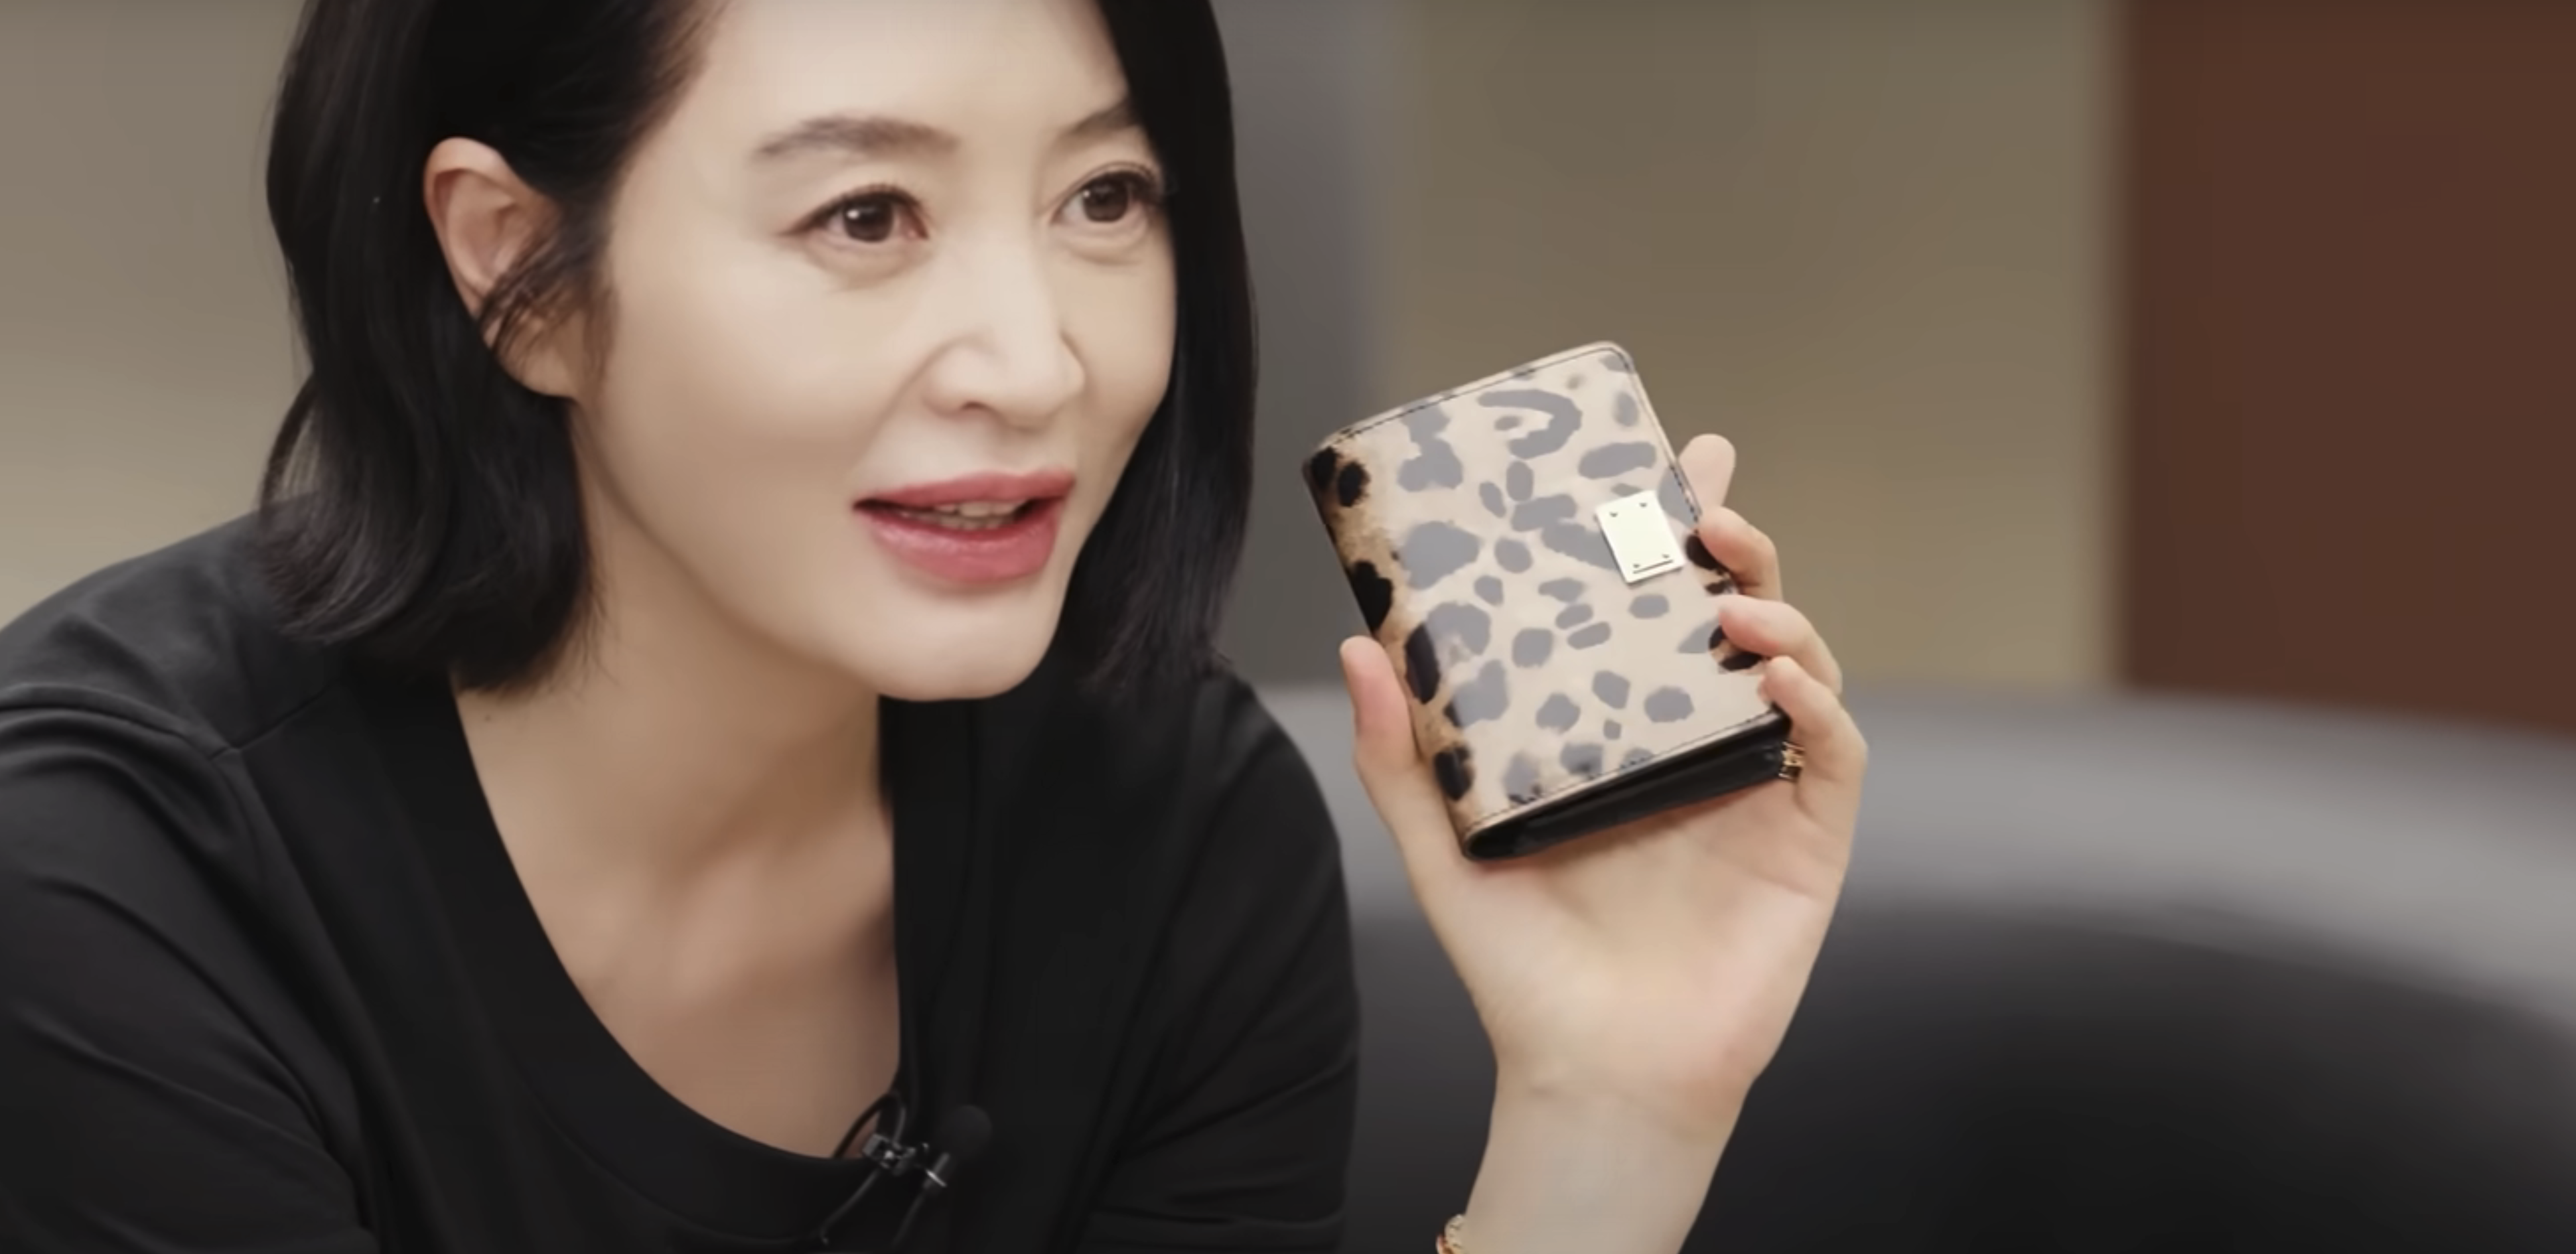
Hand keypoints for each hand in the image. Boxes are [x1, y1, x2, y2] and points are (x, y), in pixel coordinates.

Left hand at [1339, 433, 1865, 1147]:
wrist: (1591, 1076)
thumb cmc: (1522, 969)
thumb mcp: (1441, 847)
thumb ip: (1400, 755)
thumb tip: (1362, 646)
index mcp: (1619, 730)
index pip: (1646, 609)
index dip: (1664, 532)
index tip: (1661, 459)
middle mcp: (1693, 744)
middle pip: (1733, 613)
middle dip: (1731, 544)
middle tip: (1703, 499)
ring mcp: (1758, 788)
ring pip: (1798, 662)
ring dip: (1775, 609)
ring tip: (1727, 592)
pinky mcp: (1806, 840)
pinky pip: (1832, 751)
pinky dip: (1817, 700)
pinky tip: (1775, 675)